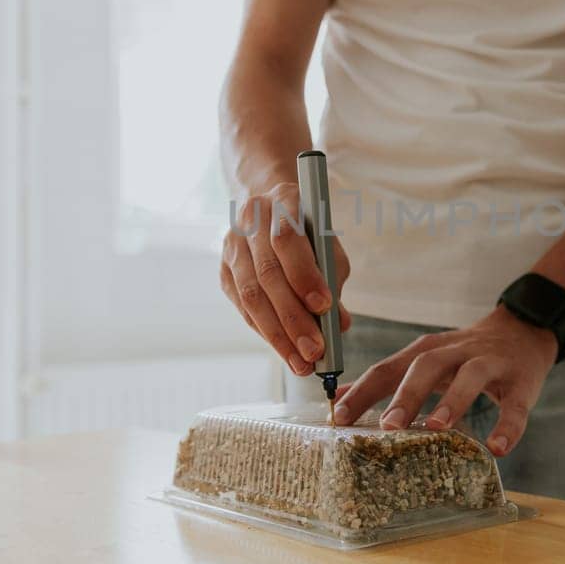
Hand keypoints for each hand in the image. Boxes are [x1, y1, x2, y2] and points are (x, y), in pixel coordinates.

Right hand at [221, 182, 350, 376]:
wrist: (271, 209)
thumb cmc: (308, 232)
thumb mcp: (328, 245)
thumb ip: (333, 280)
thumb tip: (340, 325)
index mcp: (283, 202)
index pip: (288, 239)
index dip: (304, 274)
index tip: (324, 307)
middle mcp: (251, 221)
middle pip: (267, 273)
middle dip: (293, 317)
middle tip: (315, 350)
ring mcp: (232, 246)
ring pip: (251, 295)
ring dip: (278, 334)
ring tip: (300, 361)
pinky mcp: (224, 272)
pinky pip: (243, 307)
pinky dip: (265, 331)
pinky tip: (284, 349)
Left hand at [332, 307, 555, 455]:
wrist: (524, 328)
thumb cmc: (464, 354)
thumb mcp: (425, 359)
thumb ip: (387, 378)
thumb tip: (337, 399)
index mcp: (427, 350)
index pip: (389, 368)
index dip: (363, 391)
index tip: (339, 417)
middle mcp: (456, 352)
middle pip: (426, 365)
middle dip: (405, 394)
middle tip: (387, 425)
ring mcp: (491, 363)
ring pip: (470, 376)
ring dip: (453, 400)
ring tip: (437, 427)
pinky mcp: (521, 381)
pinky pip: (515, 405)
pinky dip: (508, 426)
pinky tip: (498, 447)